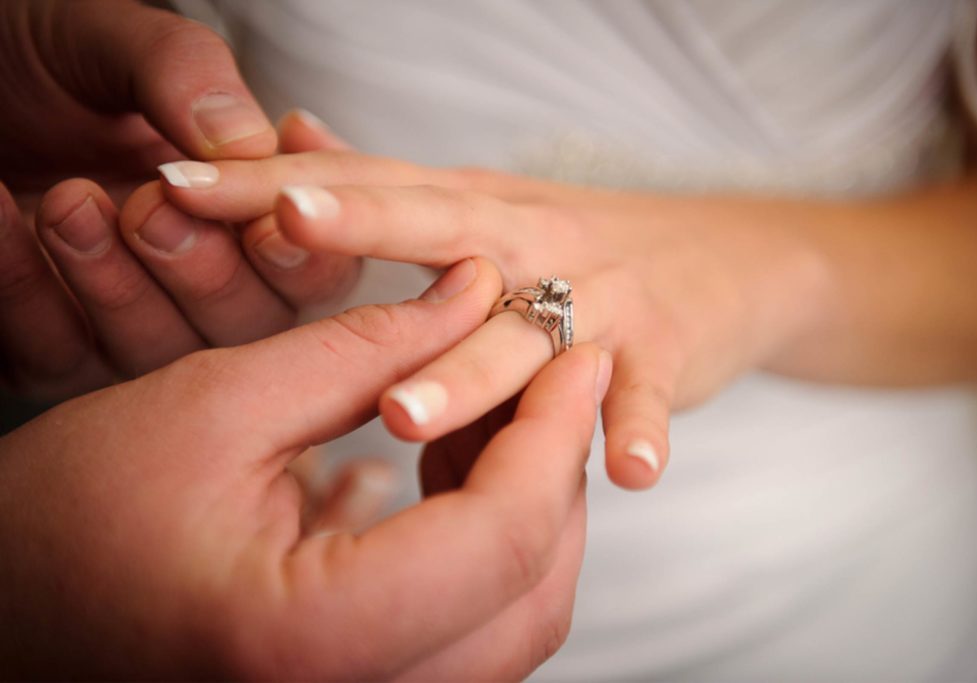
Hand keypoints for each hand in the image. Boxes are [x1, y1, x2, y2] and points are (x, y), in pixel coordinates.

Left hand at [0, 1, 342, 398]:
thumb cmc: (37, 59)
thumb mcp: (113, 41)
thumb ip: (187, 76)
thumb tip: (248, 145)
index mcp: (247, 209)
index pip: (317, 264)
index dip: (303, 254)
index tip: (270, 213)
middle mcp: (205, 279)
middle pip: (252, 327)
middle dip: (209, 271)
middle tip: (156, 202)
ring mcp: (130, 323)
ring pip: (163, 355)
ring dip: (119, 285)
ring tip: (71, 201)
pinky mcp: (50, 350)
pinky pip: (57, 352)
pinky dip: (25, 283)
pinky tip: (3, 207)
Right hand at [0, 257, 608, 678]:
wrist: (11, 612)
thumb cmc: (67, 515)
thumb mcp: (213, 406)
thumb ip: (362, 348)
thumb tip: (475, 289)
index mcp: (311, 638)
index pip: (501, 537)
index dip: (554, 432)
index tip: (575, 351)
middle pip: (532, 594)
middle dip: (557, 472)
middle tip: (551, 373)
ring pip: (516, 623)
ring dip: (529, 511)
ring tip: (494, 411)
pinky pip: (472, 636)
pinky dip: (490, 551)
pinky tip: (455, 471)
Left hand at [154, 151, 828, 488]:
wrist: (725, 260)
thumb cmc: (576, 247)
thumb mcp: (480, 206)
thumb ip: (390, 188)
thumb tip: (294, 138)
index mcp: (471, 211)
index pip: (361, 187)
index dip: (271, 182)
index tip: (175, 182)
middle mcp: (527, 242)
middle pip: (436, 230)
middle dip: (358, 227)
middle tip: (282, 224)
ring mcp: (599, 296)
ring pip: (526, 334)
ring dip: (468, 373)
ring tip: (403, 414)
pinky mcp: (666, 350)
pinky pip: (650, 394)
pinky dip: (641, 428)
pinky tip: (627, 472)